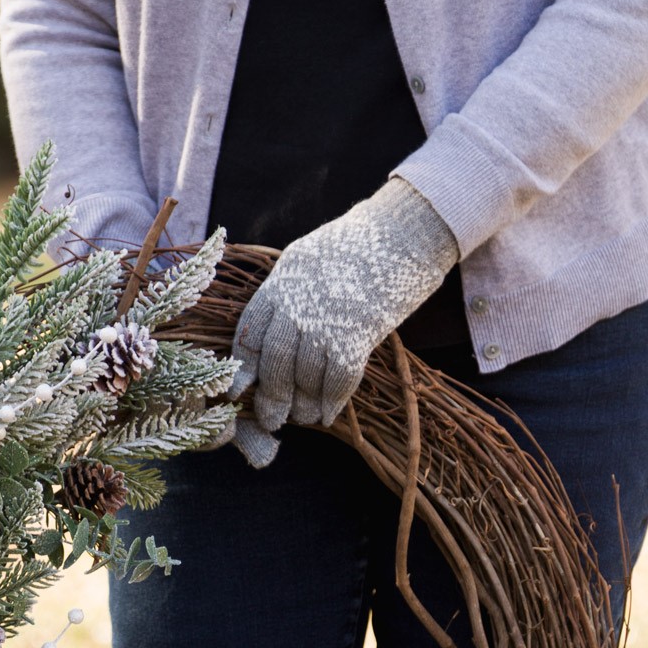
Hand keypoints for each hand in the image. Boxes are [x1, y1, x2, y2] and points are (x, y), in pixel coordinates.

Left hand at [230, 177, 458, 448]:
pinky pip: (338, 378)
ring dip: (304, 404)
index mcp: (282, 280)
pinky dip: (333, 400)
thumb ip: (294, 293)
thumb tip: (281, 336)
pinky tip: (330, 413)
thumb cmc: (364, 244)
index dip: (244, 366)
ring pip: (303, 375)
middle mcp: (296, 301)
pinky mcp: (356, 331)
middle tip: (274, 418)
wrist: (407, 228)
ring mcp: (325, 317)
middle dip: (273, 396)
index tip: (241, 390)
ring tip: (307, 417)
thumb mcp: (312, 258)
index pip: (250, 330)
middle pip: (275, 360)